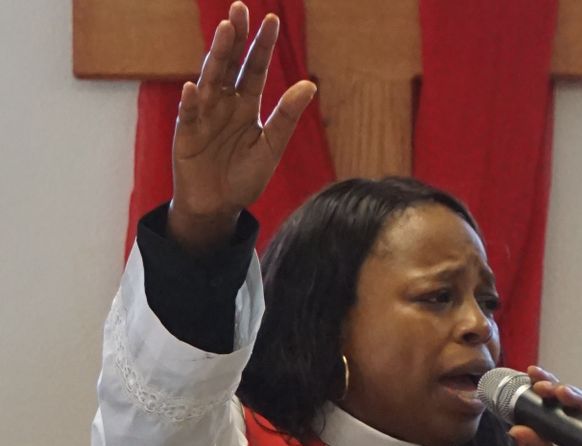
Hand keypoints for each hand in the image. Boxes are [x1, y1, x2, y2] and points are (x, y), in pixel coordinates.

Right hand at [168, 2, 316, 253]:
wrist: (218, 206)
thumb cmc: (244, 177)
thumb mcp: (271, 148)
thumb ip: (287, 118)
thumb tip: (310, 85)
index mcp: (247, 105)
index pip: (255, 68)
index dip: (262, 45)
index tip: (271, 19)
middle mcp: (224, 103)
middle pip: (230, 64)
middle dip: (235, 37)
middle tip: (239, 9)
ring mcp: (203, 115)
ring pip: (210, 79)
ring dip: (216, 56)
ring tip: (224, 31)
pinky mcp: (186, 135)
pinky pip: (189, 115)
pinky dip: (190, 102)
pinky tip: (194, 88)